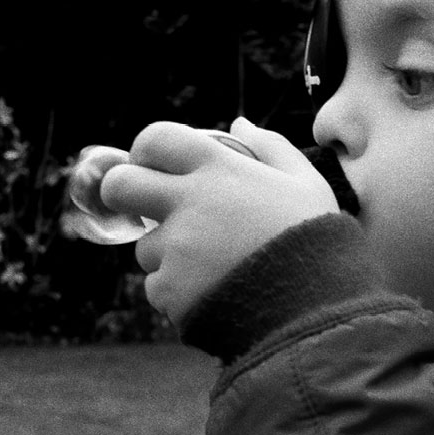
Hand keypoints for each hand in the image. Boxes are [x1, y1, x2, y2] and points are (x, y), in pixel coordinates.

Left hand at [98, 116, 336, 323]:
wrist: (314, 310)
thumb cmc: (314, 242)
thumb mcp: (305, 183)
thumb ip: (270, 147)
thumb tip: (238, 123)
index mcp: (218, 169)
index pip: (155, 139)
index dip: (145, 151)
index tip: (152, 166)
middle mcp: (188, 203)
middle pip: (119, 186)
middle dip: (120, 194)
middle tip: (141, 208)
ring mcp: (176, 249)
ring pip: (146, 247)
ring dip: (168, 255)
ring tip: (215, 267)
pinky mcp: (170, 290)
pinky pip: (158, 287)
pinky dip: (178, 292)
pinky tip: (215, 294)